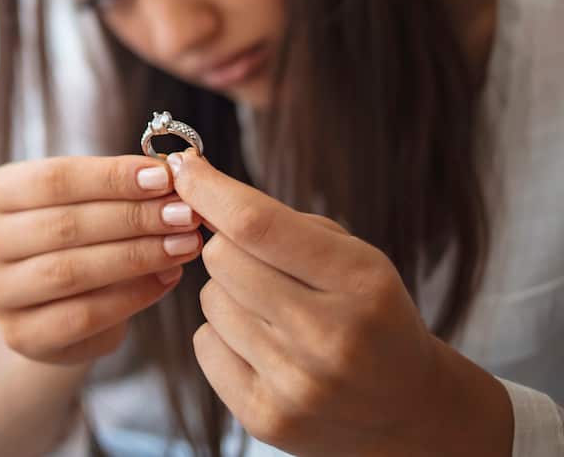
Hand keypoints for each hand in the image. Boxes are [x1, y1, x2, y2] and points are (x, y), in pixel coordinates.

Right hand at [0, 155, 204, 365]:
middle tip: (184, 214)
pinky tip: (166, 278)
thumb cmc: (72, 238)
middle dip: (133, 217)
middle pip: (64, 225)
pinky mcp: (19, 335)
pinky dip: (132, 295)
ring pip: (71, 271)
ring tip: (183, 244)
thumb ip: (117, 187)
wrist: (50, 306)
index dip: (111, 177)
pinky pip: (82, 315)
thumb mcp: (84, 202)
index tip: (163, 177)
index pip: (52, 178)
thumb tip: (173, 174)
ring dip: (137, 255)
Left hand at [169, 149, 511, 455]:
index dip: (210, 191)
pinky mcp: (264, 417)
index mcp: (360, 282)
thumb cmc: (368, 313)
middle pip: (222, 259)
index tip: (183, 169)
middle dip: (227, 247)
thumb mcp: (352, 258)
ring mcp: (296, 383)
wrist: (405, 410)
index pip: (258, 225)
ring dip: (229, 295)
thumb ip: (278, 223)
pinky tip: (264, 348)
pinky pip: (205, 345)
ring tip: (274, 314)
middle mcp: (329, 337)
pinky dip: (223, 337)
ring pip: (210, 300)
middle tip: (257, 261)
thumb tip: (194, 184)